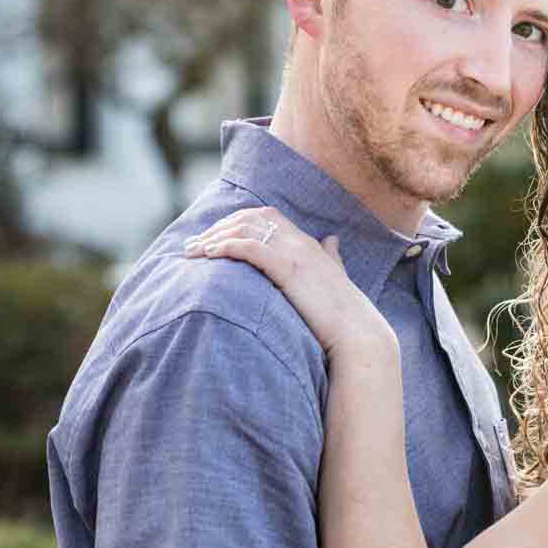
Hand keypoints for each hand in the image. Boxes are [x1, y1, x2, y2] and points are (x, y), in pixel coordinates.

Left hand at [183, 207, 393, 358]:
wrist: (356, 332)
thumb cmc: (343, 312)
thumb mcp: (335, 276)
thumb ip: (331, 256)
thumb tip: (333, 240)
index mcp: (306, 243)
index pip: (266, 215)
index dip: (236, 221)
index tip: (213, 236)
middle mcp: (299, 241)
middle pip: (249, 218)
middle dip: (217, 228)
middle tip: (192, 244)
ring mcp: (294, 253)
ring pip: (245, 229)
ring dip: (213, 237)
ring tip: (191, 251)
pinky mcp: (288, 269)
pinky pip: (250, 248)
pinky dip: (226, 247)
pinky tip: (208, 255)